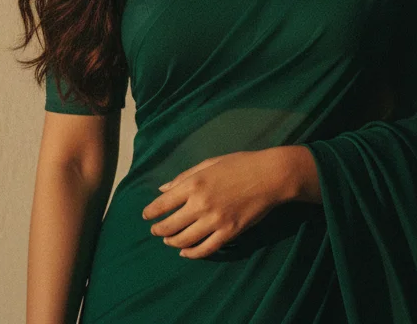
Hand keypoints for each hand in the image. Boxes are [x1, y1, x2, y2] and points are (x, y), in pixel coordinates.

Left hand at [141, 146, 317, 258]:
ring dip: (172, 243)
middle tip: (156, 231)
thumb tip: (162, 190)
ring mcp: (215, 220)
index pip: (163, 204)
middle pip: (170, 226)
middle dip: (159, 230)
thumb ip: (185, 177)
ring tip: (169, 241)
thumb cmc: (240, 164)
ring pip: (184, 240)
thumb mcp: (211, 163)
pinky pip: (204, 249)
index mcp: (195, 183)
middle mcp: (201, 204)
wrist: (270, 175)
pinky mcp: (228, 233)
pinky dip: (191, 254)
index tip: (147, 216)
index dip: (151, 212)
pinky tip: (186, 252)